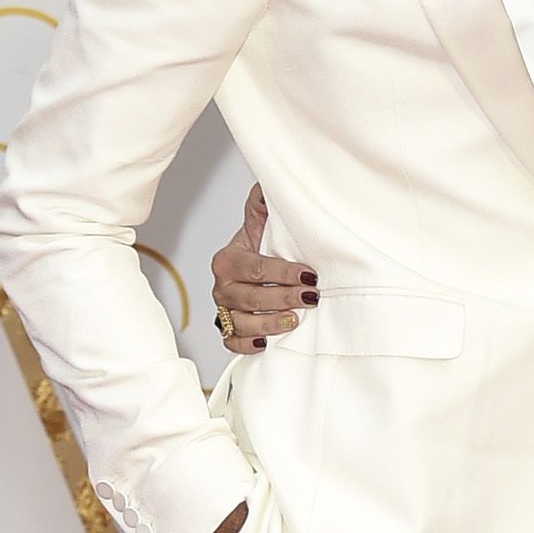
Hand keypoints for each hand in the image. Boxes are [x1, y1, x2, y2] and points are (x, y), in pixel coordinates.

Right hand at [213, 184, 316, 352]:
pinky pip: (232, 342)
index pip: (255, 268)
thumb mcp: (261, 225)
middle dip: (282, 298)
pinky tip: (266, 344)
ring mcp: (224, 310)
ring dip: (270, 324)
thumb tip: (266, 186)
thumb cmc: (259, 248)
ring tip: (295, 320)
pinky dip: (247, 345)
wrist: (249, 270)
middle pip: (250, 297)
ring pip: (243, 323)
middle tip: (311, 297)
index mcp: (228, 260)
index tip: (309, 274)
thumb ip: (262, 206)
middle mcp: (222, 286)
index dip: (282, 273)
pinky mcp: (228, 330)